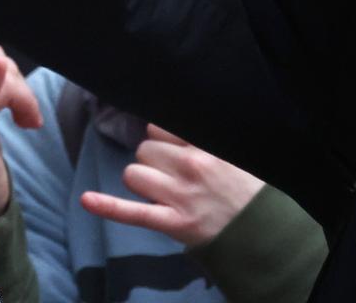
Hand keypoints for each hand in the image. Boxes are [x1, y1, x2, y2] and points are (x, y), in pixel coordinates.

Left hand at [80, 124, 264, 246]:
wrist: (268, 234)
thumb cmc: (250, 192)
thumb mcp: (235, 154)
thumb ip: (205, 137)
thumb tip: (169, 122)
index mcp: (205, 147)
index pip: (158, 128)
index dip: (162, 140)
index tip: (173, 149)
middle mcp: (190, 166)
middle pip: (144, 150)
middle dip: (152, 162)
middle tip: (173, 176)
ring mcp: (179, 195)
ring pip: (133, 174)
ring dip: (143, 182)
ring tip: (164, 193)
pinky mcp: (173, 222)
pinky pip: (131, 212)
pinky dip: (107, 207)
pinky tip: (87, 200)